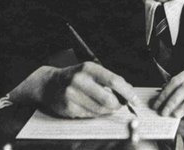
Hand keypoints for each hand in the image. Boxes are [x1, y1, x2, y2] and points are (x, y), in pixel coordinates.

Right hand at [9, 62, 138, 117]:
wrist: (49, 84)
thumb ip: (108, 79)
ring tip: (108, 106)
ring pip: (100, 110)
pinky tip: (93, 108)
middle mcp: (80, 80)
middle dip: (118, 105)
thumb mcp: (90, 71)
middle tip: (120, 104)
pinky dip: (96, 114)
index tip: (134, 99)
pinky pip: (89, 116)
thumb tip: (128, 90)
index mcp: (88, 68)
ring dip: (108, 111)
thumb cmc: (75, 76)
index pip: (113, 80)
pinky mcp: (68, 108)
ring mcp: (72, 95)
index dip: (127, 91)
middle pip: (108, 99)